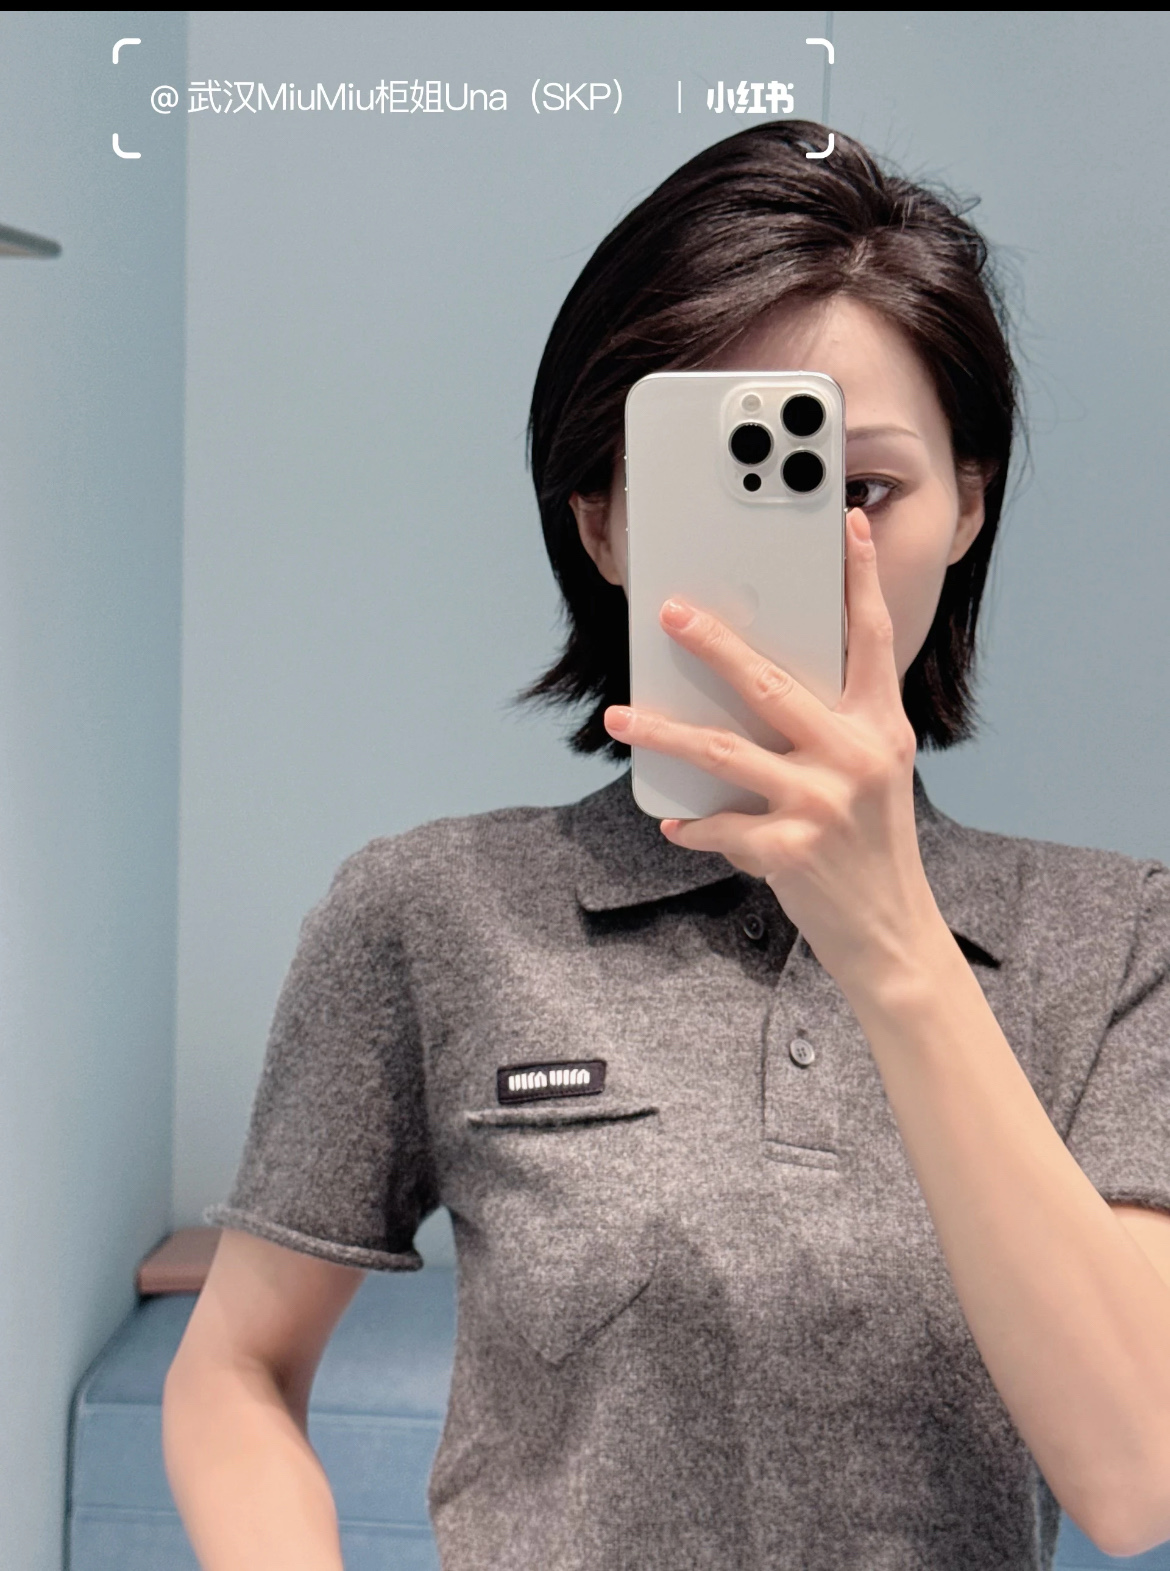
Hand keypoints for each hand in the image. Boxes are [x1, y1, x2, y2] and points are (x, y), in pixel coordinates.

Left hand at [603, 508, 944, 997]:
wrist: (889, 931)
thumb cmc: (870, 844)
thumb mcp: (871, 774)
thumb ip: (829, 728)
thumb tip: (750, 688)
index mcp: (880, 728)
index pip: (871, 639)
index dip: (858, 580)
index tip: (842, 526)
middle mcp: (855, 756)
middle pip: (772, 683)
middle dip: (715, 643)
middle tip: (670, 613)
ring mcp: (821, 802)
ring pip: (722, 750)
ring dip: (662, 732)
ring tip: (620, 716)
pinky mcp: (790, 849)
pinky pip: (719, 825)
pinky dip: (692, 826)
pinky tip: (674, 823)